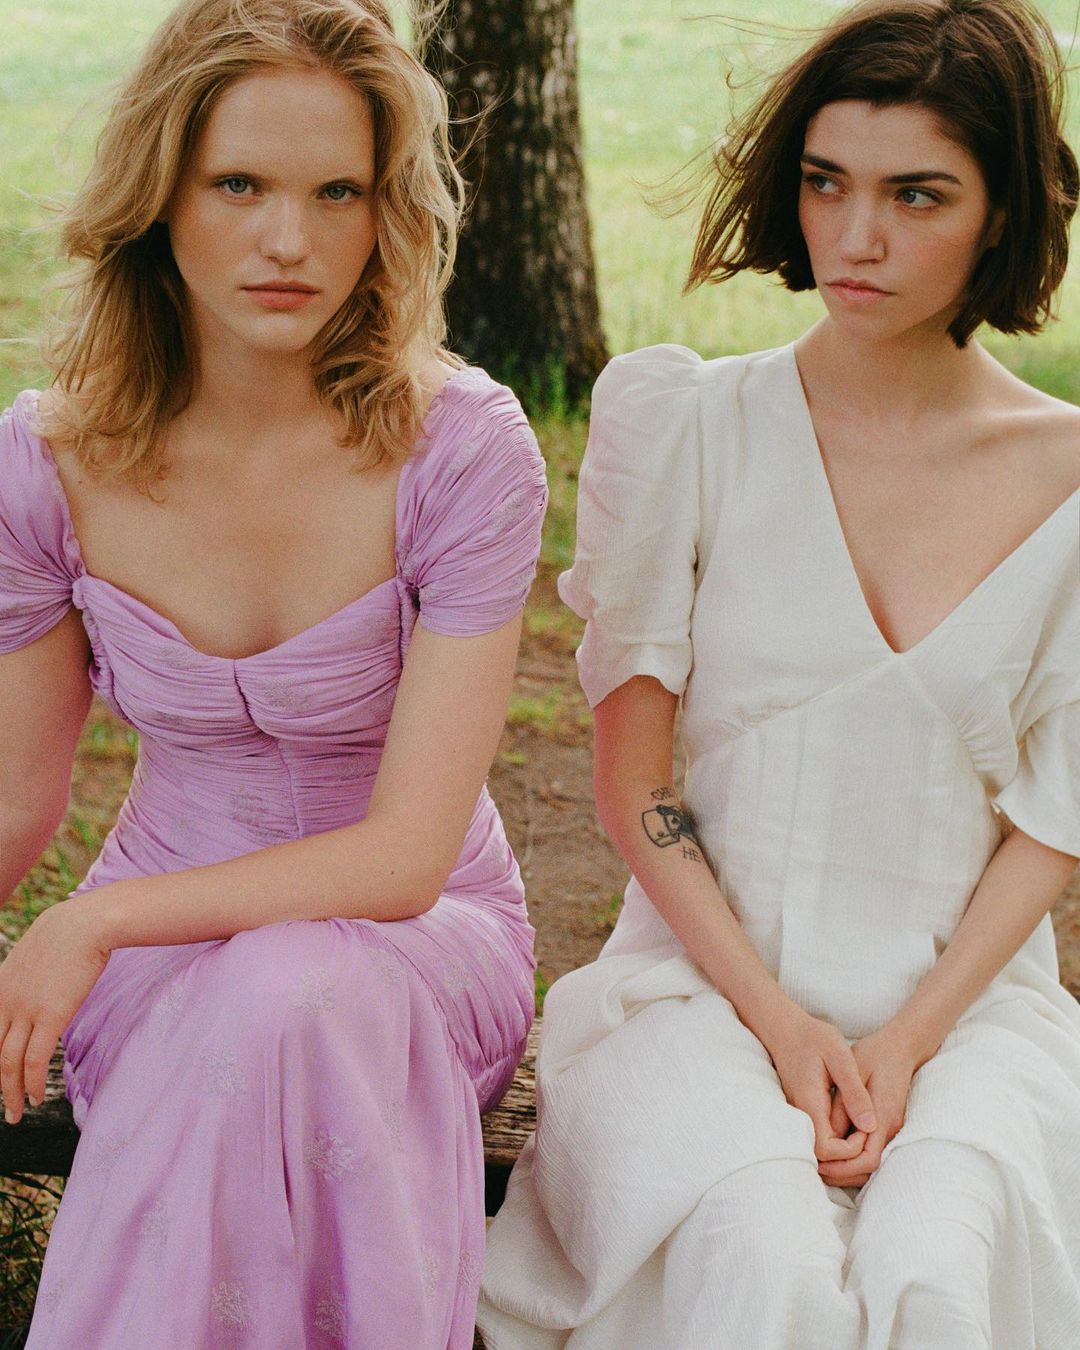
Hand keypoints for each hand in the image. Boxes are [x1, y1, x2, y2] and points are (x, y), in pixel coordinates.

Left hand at [0, 902, 110, 1123]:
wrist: (87, 923)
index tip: (0, 1075)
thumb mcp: (37, 952)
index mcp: (1, 986)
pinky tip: (37, 1098)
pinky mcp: (50, 1016)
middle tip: (5, 1107)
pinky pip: (34, 1060)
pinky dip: (32, 1083)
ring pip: (9, 1062)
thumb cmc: (71, 931)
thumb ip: (30, 975)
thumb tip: (41, 987)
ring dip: (11, 1093)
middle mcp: (6, 1001)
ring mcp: (26, 1010)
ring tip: (16, 1112)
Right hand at [761, 1005, 877, 1163]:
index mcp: (810, 1104)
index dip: (850, 1151)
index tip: (867, 1130)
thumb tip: (870, 1126)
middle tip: (870, 1138)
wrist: (785, 1027)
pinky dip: (837, 1143)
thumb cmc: (814, 1037)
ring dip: (843, 1153)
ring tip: (865, 1135)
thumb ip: (855, 1092)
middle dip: (849, 1159)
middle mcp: (801, 1114)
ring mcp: (799, 1114)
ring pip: (819, 1151)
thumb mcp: (841, 1057)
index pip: (827, 1150)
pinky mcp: (802, 1111)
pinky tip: (853, 1127)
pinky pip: (817, 1137)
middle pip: (822, 1158)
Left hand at [817, 1027, 918, 1186]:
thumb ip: (843, 1104)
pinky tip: (835, 1150)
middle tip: (816, 1168)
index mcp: (883, 1115)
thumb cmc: (874, 1055)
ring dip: (848, 1168)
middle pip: (869, 1169)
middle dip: (843, 1174)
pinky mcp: (889, 1124)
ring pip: (871, 1163)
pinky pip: (873, 1150)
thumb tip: (831, 1134)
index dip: (844, 1167)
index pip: (868, 1159)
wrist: (901, 1046)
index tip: (821, 1164)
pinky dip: (854, 1158)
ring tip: (821, 1162)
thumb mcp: (852, 1072)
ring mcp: (892, 1127)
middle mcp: (891, 1127)